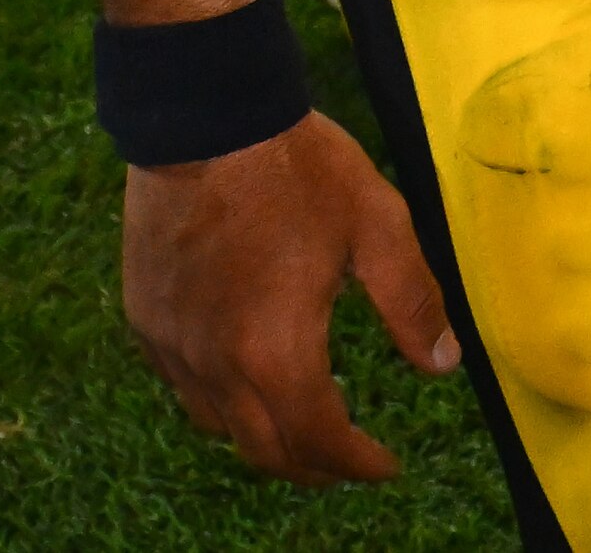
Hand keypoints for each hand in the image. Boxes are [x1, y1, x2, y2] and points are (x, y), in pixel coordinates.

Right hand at [120, 110, 457, 485]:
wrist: (205, 122)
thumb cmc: (299, 170)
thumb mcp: (378, 226)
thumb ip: (411, 302)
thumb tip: (443, 363)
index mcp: (275, 349)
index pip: (318, 439)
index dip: (355, 463)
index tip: (385, 467)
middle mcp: (214, 364)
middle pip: (262, 448)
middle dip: (312, 468)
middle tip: (348, 464)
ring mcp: (173, 346)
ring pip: (216, 425)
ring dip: (264, 437)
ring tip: (303, 427)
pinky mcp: (147, 321)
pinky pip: (184, 386)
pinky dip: (221, 401)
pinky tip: (246, 378)